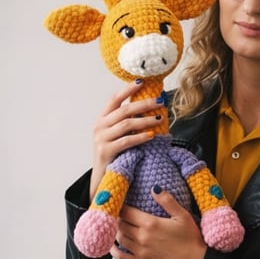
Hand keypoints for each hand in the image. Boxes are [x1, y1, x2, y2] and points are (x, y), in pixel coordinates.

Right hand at [90, 81, 162, 199]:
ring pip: (126, 124)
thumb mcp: (117, 134)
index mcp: (102, 118)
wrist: (101, 177)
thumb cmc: (114, 153)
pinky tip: (151, 135)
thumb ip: (126, 121)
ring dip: (145, 120)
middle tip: (160, 101)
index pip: (115, 99)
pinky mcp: (106, 152)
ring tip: (159, 117)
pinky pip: (126, 141)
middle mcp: (100, 126)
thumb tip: (148, 105)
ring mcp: (101, 139)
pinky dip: (140, 137)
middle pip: (124, 110)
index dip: (128, 89)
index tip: (142, 82)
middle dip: (144, 104)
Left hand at [111, 188, 205, 258]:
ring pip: (120, 239)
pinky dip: (114, 251)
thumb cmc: (192, 239)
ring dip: (117, 232)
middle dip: (119, 219)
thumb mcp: (183, 216)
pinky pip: (121, 257)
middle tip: (120, 216)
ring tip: (119, 228)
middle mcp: (141, 237)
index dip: (122, 207)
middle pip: (121, 225)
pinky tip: (113, 247)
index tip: (121, 204)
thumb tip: (154, 188)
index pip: (127, 212)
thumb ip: (167, 201)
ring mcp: (140, 252)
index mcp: (150, 223)